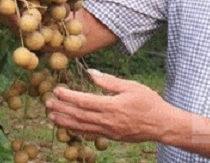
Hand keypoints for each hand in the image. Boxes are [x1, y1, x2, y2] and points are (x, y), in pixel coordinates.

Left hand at [45, 69, 180, 142]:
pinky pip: (91, 134)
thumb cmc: (149, 102)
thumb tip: (91, 73)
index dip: (68, 97)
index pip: (84, 101)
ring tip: (52, 117)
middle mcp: (108, 121)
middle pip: (79, 115)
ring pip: (82, 127)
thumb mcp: (131, 86)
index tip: (56, 91)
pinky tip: (68, 127)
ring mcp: (109, 131)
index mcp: (112, 106)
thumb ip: (109, 81)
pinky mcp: (112, 137)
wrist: (162, 125)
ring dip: (65, 122)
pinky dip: (77, 130)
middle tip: (47, 103)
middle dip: (62, 109)